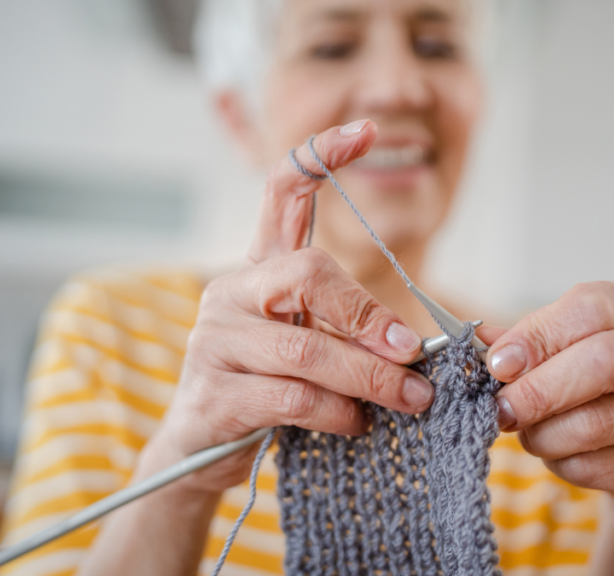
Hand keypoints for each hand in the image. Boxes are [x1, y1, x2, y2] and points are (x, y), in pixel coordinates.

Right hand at [145, 120, 432, 493]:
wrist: (199, 453)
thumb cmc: (268, 389)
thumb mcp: (310, 345)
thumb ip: (348, 330)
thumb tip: (413, 345)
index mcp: (259, 269)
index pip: (282, 191)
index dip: (321, 156)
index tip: (368, 131)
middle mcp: (232, 292)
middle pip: (308, 274)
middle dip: (369, 316)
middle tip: (412, 354)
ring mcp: (216, 342)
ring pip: (306, 348)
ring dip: (369, 377)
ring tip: (407, 400)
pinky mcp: (214, 395)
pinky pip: (292, 397)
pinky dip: (337, 412)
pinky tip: (357, 424)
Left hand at [483, 282, 613, 508]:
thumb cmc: (592, 382)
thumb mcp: (558, 348)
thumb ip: (522, 342)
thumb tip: (482, 342)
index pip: (589, 309)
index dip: (537, 337)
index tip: (498, 364)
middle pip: (603, 363)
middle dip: (539, 391)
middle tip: (502, 410)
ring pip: (596, 424)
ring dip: (545, 435)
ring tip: (529, 433)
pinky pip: (602, 468)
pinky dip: (565, 465)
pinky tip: (560, 455)